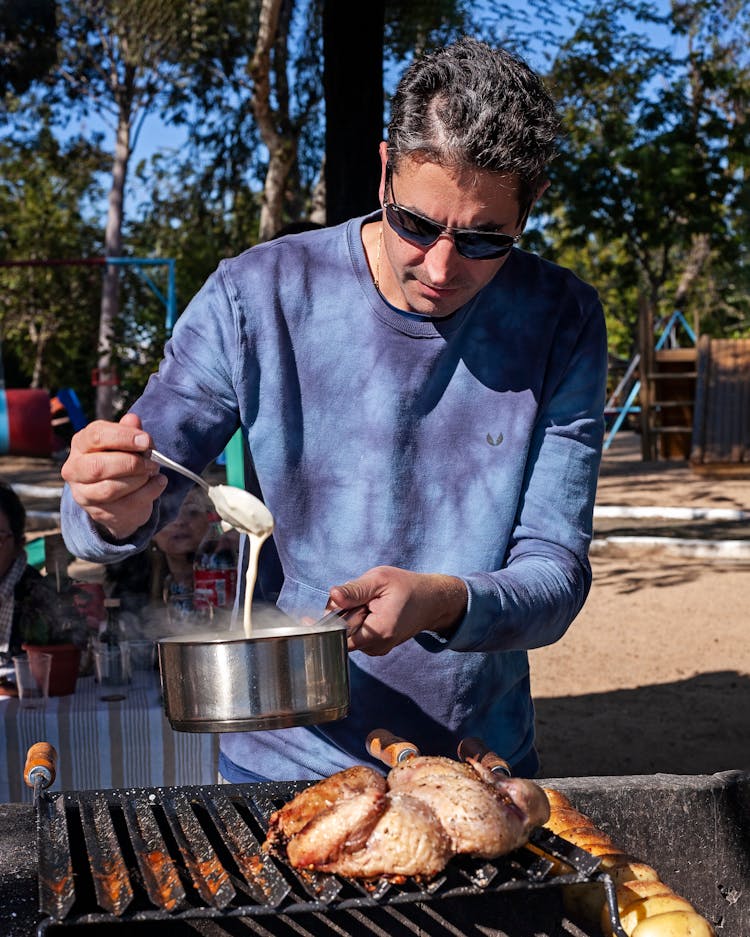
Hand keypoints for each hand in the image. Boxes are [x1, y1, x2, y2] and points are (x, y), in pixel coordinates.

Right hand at [61, 413, 166, 539]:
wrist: (120, 498)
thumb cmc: (121, 461)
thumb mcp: (126, 443)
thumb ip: (129, 431)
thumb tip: (133, 420)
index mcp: (81, 444)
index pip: (96, 436)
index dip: (124, 437)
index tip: (146, 441)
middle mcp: (75, 469)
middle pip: (98, 466)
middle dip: (131, 463)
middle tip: (152, 461)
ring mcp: (84, 494)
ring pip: (110, 489)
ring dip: (139, 478)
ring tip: (153, 471)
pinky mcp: (100, 513)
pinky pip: (127, 504)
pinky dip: (150, 492)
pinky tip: (159, 482)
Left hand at [326, 566, 467, 655]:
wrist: (431, 601)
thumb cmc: (407, 587)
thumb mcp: (380, 579)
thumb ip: (355, 589)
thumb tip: (333, 595)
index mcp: (378, 631)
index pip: (338, 635)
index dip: (329, 620)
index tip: (329, 608)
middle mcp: (377, 646)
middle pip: (341, 635)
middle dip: (341, 615)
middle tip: (359, 599)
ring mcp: (377, 649)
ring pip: (347, 636)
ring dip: (350, 619)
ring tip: (368, 604)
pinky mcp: (376, 648)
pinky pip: (356, 636)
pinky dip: (357, 623)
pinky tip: (370, 612)